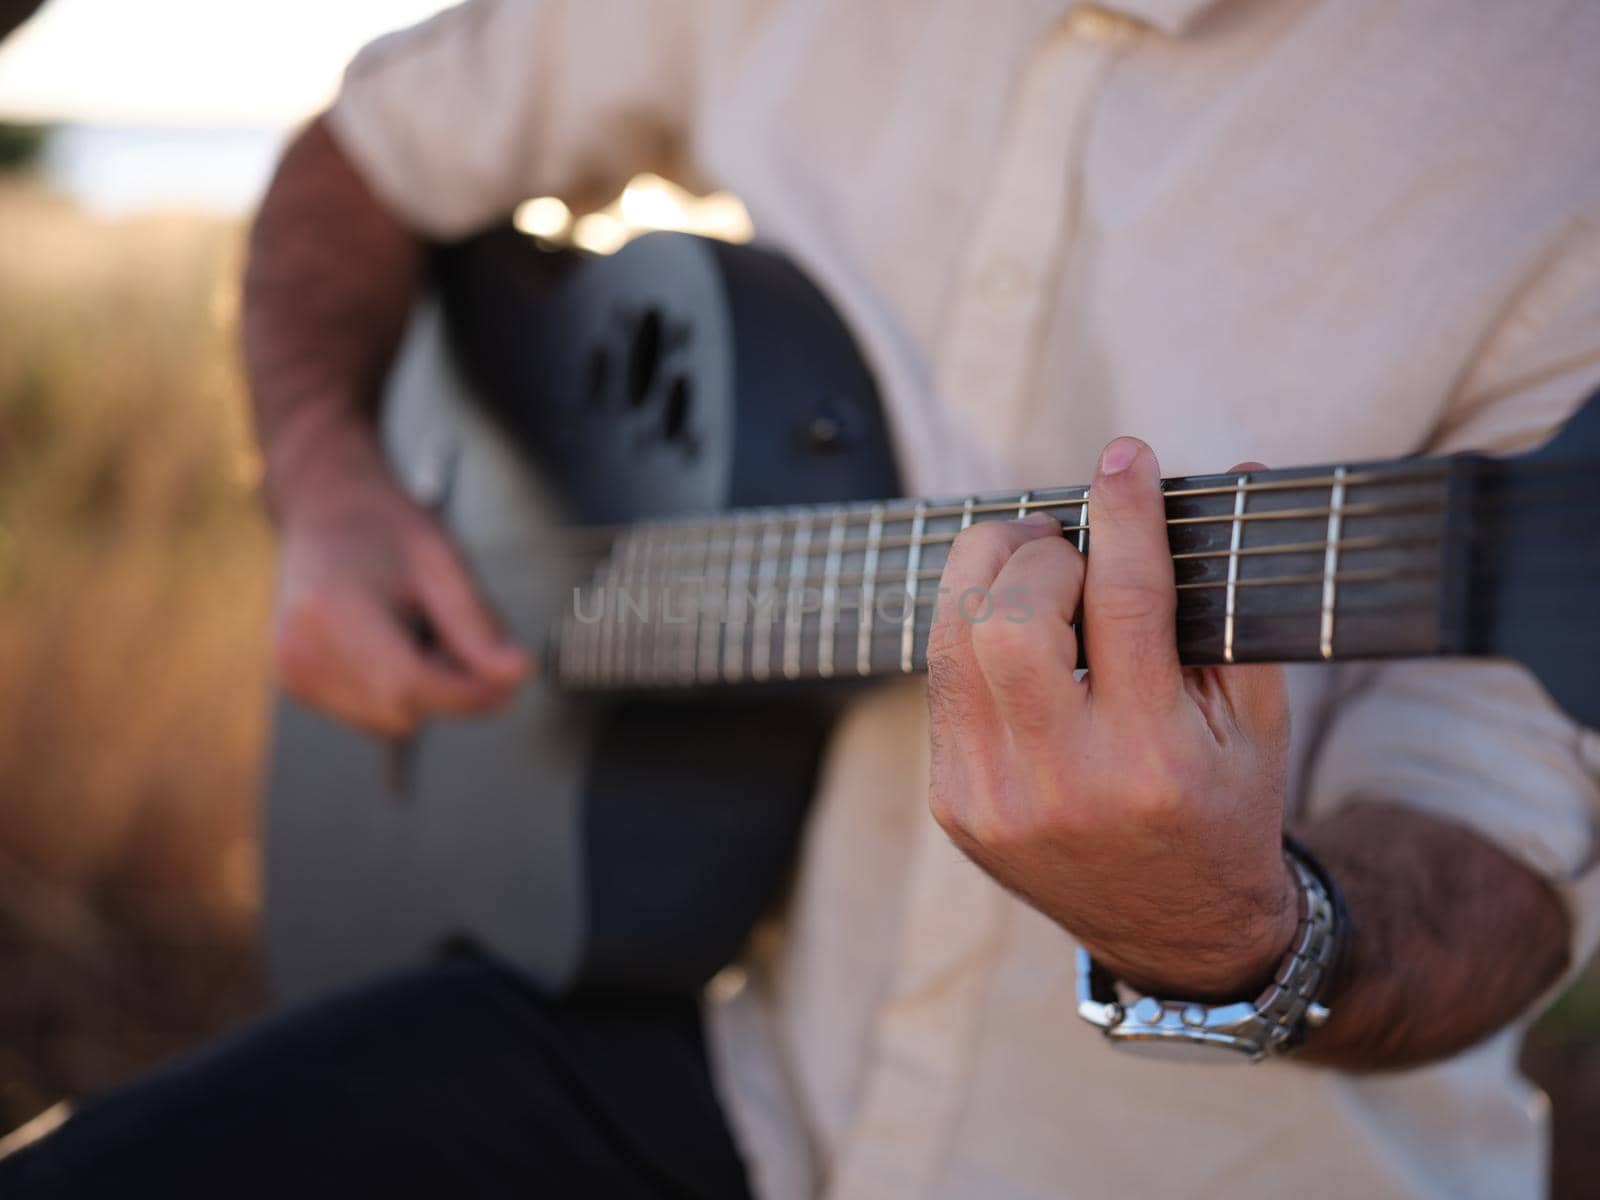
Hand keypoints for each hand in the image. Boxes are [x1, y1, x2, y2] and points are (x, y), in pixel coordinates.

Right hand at [271, 430, 529, 737]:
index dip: (471, 693)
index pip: (412, 685)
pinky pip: (369, 715)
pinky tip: (389, 644)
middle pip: (403, 711)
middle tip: (450, 632)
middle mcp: (301, 650)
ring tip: (411, 630)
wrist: (325, 508)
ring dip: (420, 691)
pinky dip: (393, 691)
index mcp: (333, 612)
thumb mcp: (443, 562)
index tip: (510, 682)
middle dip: (446, 688)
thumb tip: (517, 677)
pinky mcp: (297, 684)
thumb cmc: (384, 528)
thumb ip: (478, 625)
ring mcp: (293, 671)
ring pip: (389, 723)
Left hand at [926, 438, 1296, 998]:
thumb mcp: (1256, 718)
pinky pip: (940, 684)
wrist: (1177, 929)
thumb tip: (1226, 474)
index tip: (1125, 457)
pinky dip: (968, 633)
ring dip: (985, 576)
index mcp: (1154, 761)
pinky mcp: (954, 805)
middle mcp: (1064, 785)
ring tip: (1029, 562)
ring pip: (951, 641)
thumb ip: (1231, 600)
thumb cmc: (1223, 804)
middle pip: (1009, 617)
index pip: (1126, 602)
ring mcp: (994, 800)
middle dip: (1036, 550)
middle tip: (1064, 538)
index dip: (1125, 513)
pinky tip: (1005, 623)